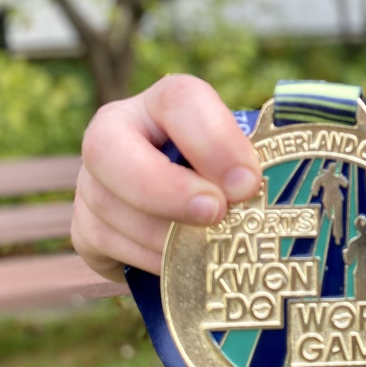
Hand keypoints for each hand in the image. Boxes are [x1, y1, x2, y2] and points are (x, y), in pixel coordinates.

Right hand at [71, 74, 261, 280]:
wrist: (193, 217)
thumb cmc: (228, 180)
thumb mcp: (244, 161)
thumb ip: (259, 164)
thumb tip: (282, 182)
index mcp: (166, 103)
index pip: (180, 100)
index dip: (213, 140)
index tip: (247, 181)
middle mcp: (117, 131)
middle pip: (108, 147)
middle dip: (164, 187)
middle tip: (215, 214)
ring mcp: (93, 179)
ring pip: (107, 204)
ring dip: (160, 233)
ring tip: (204, 250)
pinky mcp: (83, 225)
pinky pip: (101, 242)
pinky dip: (143, 259)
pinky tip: (177, 267)